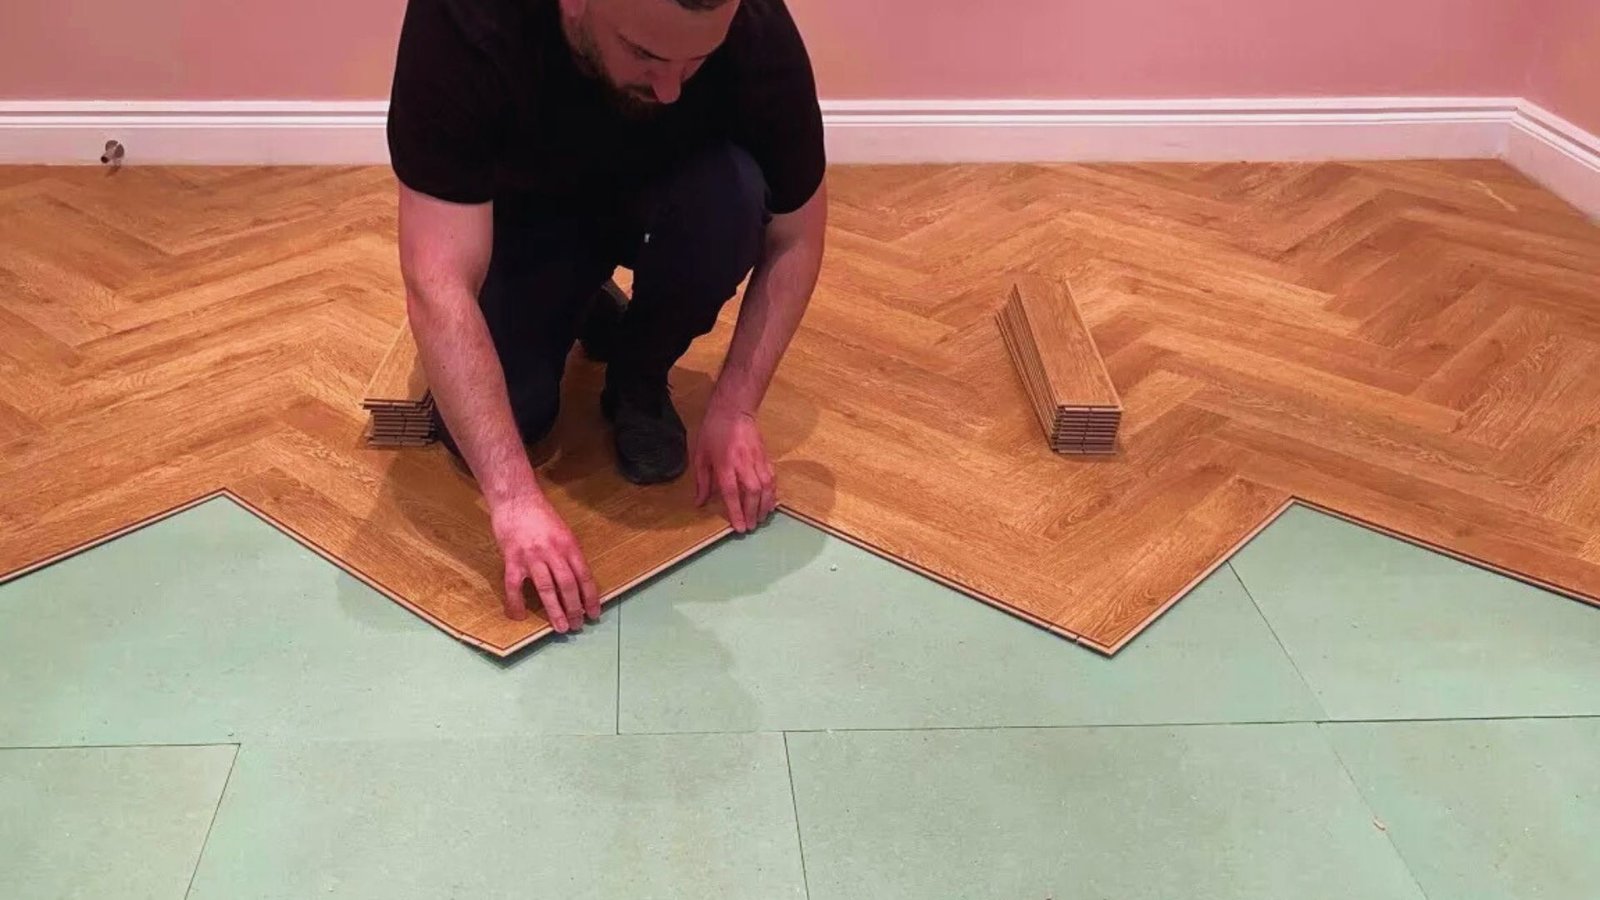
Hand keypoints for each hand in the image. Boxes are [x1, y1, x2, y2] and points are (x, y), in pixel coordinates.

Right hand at [489, 494, 599, 632]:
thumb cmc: (540, 514)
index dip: (591, 597)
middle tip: (577, 625)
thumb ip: (569, 554)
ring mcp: (532, 556)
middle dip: (575, 608)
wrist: (516, 498)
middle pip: (568, 585)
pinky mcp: (512, 558)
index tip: (595, 613)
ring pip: (546, 589)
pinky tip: (520, 616)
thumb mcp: (563, 531)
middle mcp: (553, 552)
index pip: (584, 576)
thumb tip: (578, 580)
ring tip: (560, 627)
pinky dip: (517, 603)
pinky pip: (514, 586)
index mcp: (569, 545)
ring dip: (555, 610)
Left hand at [693, 401, 776, 532]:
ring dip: (765, 505)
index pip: (732, 493)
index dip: (736, 512)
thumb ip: (702, 481)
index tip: (739, 527)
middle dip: (753, 512)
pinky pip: (772, 478)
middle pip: (752, 492)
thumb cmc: (713, 431)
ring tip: (762, 518)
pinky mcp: (766, 456)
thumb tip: (699, 502)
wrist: (734, 409)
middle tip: (752, 527)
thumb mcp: (700, 455)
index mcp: (725, 464)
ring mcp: (757, 460)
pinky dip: (772, 492)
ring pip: (766, 486)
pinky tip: (770, 502)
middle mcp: (743, 464)